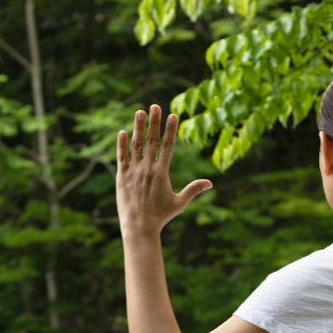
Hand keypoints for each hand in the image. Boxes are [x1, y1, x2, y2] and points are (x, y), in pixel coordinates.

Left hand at [116, 104, 211, 236]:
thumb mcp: (179, 203)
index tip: (173, 115)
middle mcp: (147, 168)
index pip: (168, 146)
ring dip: (137, 127)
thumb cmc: (160, 216)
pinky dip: (121, 144)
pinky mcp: (121, 177)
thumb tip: (211, 183)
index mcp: (162, 172)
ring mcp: (133, 171)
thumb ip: (193, 190)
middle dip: (154, 121)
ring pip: (135, 145)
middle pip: (151, 140)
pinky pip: (121, 156)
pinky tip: (122, 132)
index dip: (171, 129)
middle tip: (155, 105)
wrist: (139, 228)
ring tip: (139, 112)